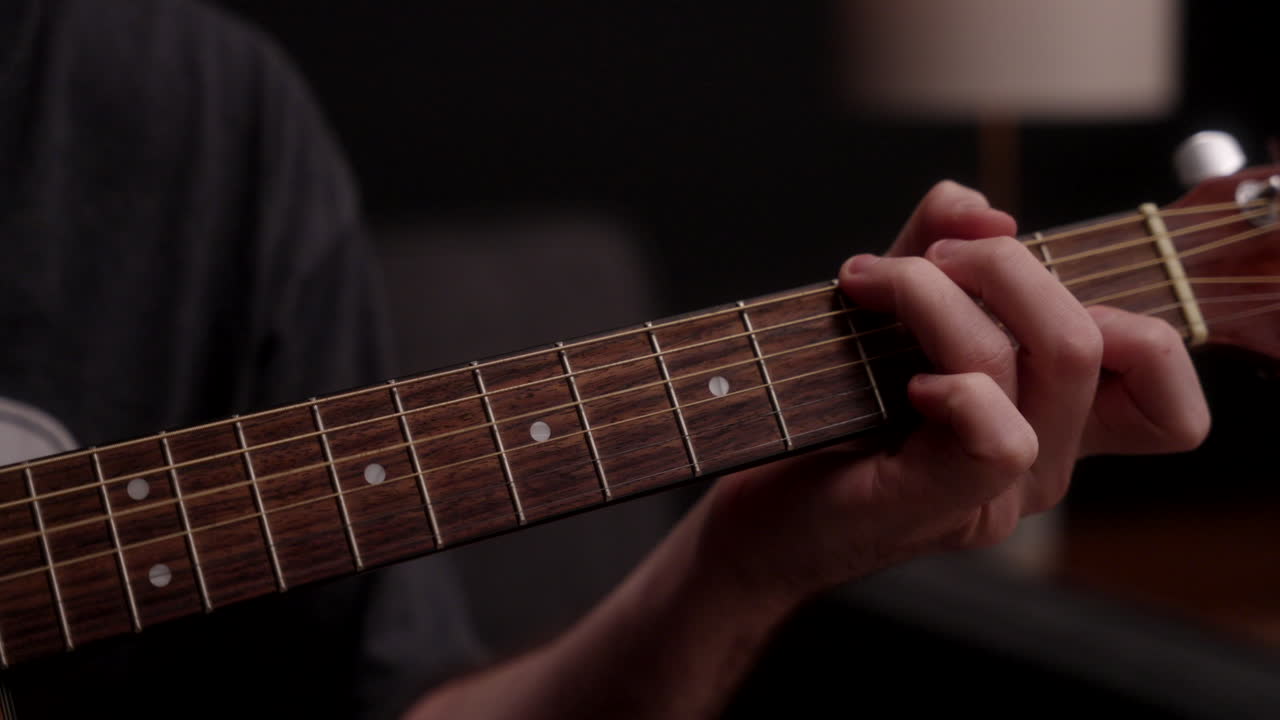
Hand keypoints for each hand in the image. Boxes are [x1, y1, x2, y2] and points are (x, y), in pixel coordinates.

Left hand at [695, 181, 1210, 607]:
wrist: (753, 520)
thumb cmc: (820, 418)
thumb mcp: (888, 316)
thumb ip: (938, 251)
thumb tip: (980, 206)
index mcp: (1047, 421)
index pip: (1163, 384)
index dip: (1133, 318)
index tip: (1023, 284)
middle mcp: (1043, 464)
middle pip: (1105, 340)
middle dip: (1009, 264)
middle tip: (927, 260)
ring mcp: (1001, 494)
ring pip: (1049, 363)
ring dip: (947, 295)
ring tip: (873, 284)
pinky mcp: (943, 506)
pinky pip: (999, 434)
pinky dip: (953, 382)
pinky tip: (899, 381)